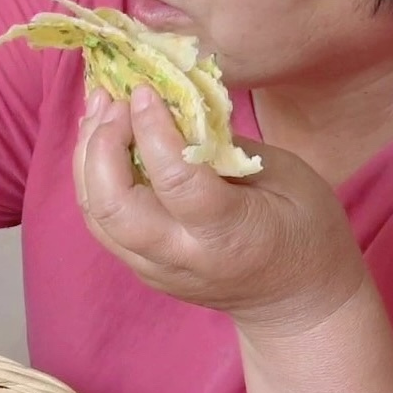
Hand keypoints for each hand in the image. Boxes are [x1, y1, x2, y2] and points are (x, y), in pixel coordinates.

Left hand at [74, 87, 363, 335]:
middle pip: (113, 207)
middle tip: (114, 98)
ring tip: (99, 107)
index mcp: (229, 235)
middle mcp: (180, 256)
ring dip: (87, 157)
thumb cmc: (305, 230)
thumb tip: (174, 107)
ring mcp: (153, 268)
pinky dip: (92, 176)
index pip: (174, 182)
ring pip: (96, 215)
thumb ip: (226, 147)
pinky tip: (99, 139)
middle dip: (101, 146)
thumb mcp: (288, 177)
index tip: (146, 91)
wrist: (296, 302)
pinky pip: (101, 221)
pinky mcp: (140, 267)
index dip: (152, 132)